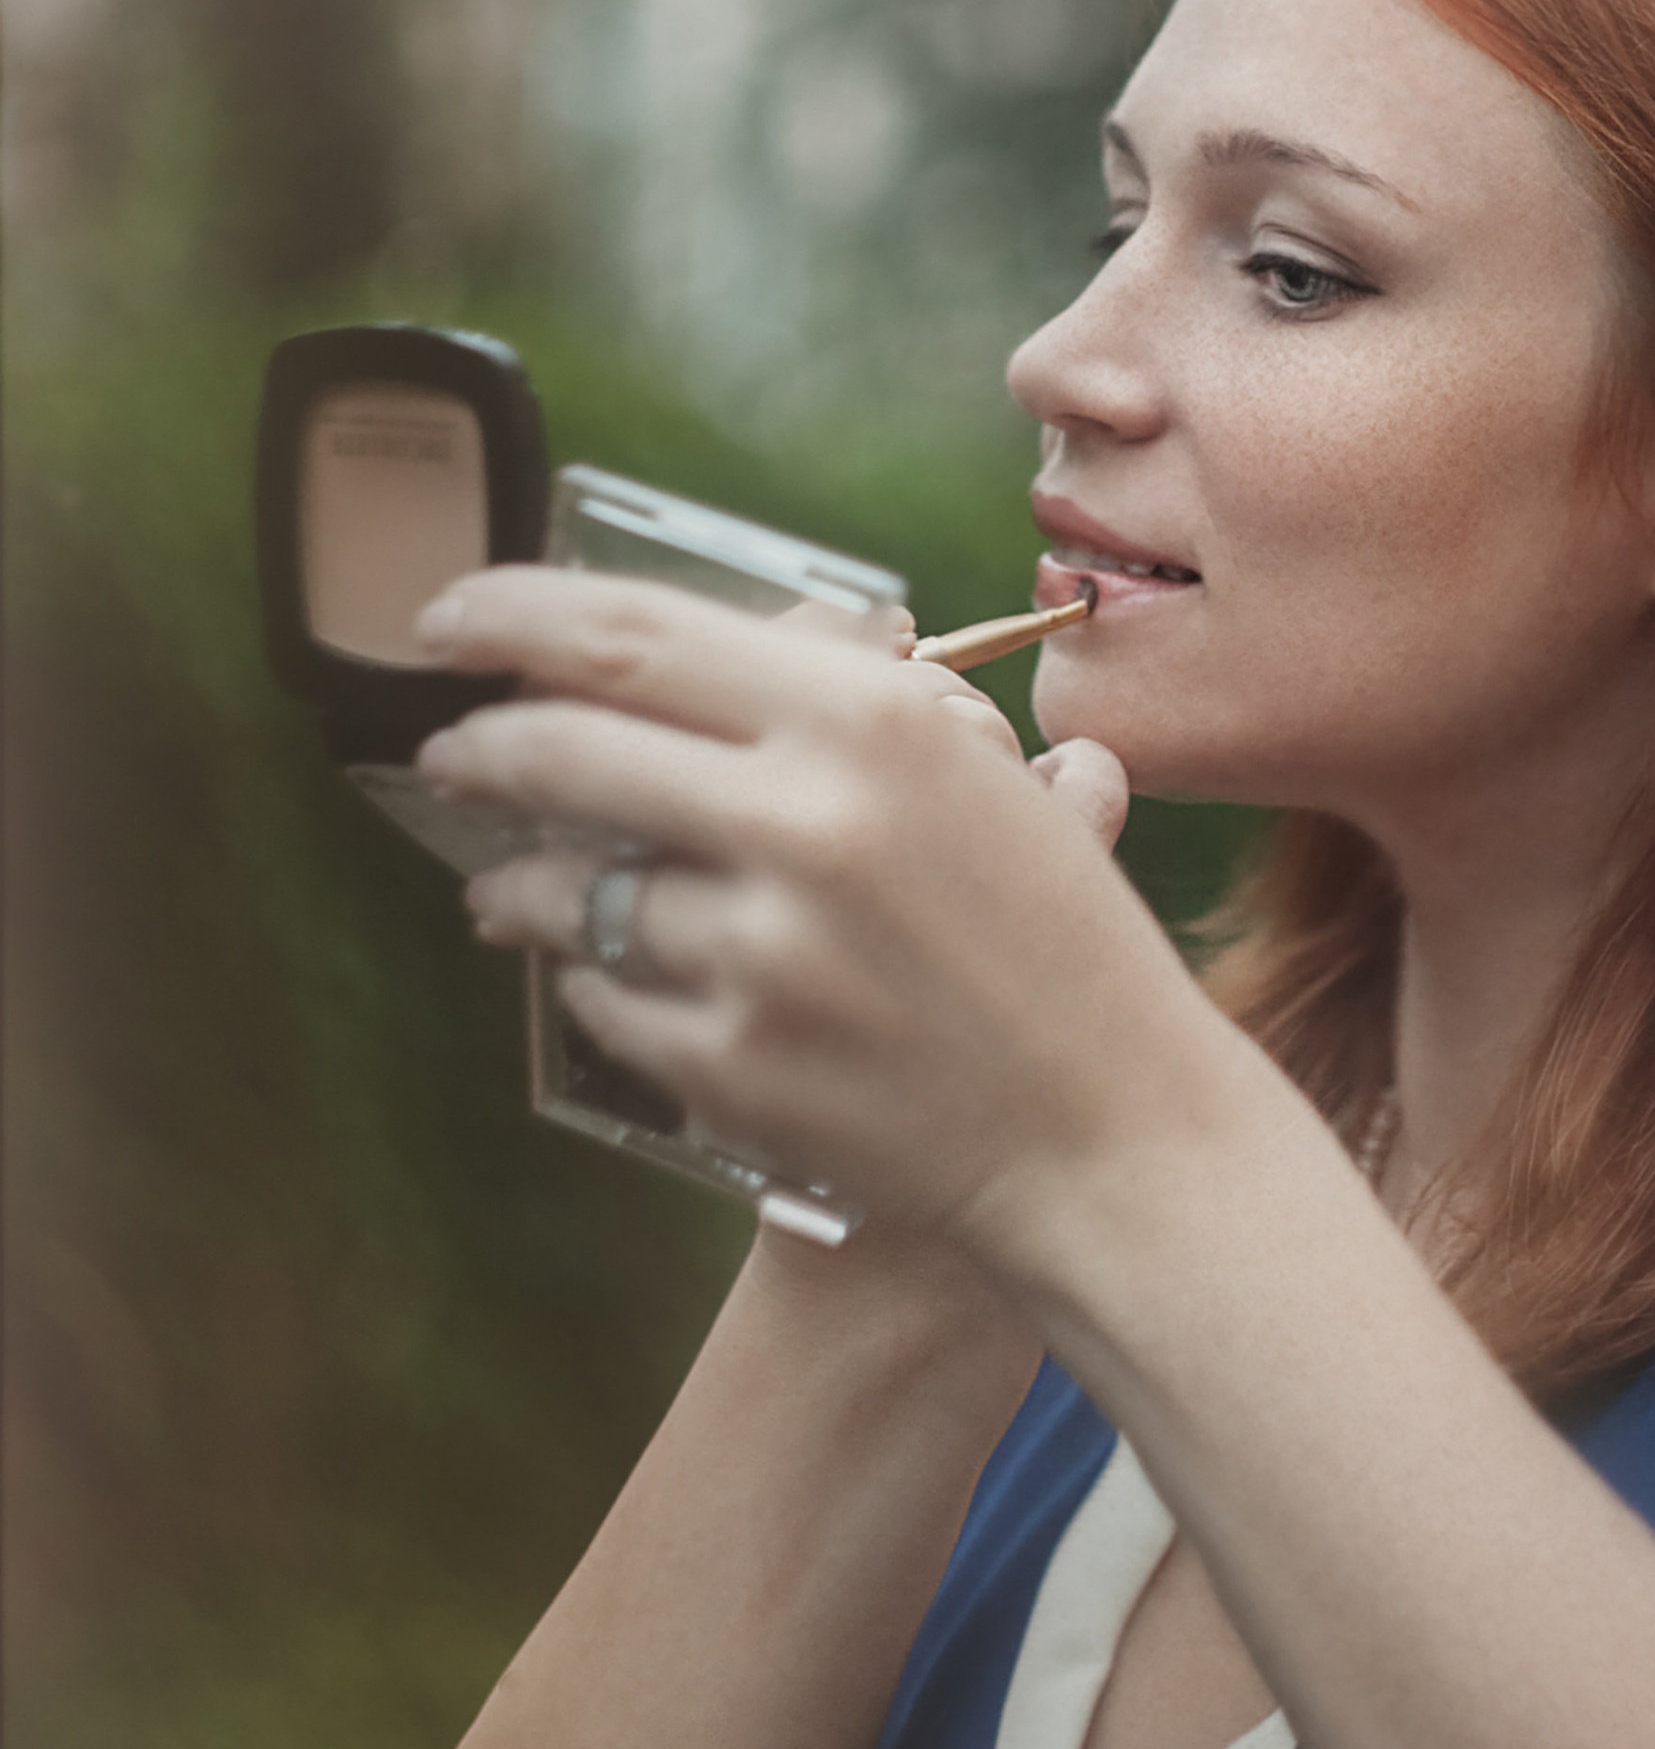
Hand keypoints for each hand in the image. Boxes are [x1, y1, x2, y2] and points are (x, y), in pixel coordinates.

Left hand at [414, 566, 1203, 1265]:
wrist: (1112, 1134)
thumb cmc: (1055, 943)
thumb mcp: (974, 776)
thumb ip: (836, 698)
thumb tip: (676, 651)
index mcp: (870, 722)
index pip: (632, 633)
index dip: (510, 614)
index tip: (449, 616)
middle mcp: (805, 823)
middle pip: (561, 749)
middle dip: (475, 745)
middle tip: (447, 749)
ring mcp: (759, 954)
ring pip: (565, 889)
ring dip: (516, 880)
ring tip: (512, 882)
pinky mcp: (729, 1067)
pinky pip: (604, 998)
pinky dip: (595, 979)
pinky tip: (622, 975)